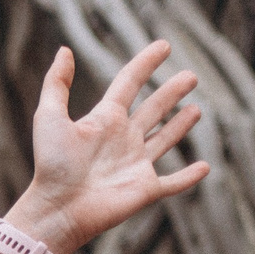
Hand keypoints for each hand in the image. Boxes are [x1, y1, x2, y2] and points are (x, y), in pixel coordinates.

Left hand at [7, 41, 209, 253]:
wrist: (58, 208)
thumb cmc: (51, 165)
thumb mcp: (49, 117)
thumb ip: (56, 84)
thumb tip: (64, 50)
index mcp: (104, 119)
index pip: (129, 83)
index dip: (146, 63)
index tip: (163, 45)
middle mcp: (122, 139)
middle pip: (153, 109)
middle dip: (172, 92)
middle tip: (191, 76)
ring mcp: (136, 164)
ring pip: (164, 140)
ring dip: (181, 125)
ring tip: (197, 109)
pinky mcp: (146, 189)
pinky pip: (173, 183)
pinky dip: (189, 176)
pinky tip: (205, 167)